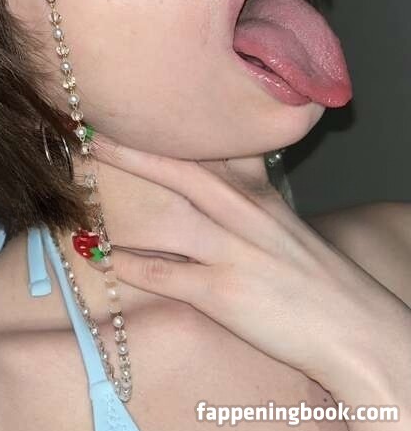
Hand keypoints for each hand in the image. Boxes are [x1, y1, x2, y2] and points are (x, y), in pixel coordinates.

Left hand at [90, 136, 410, 397]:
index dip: (168, 125)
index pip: (209, 146)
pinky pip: (164, 274)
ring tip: (77, 185)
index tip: (131, 105)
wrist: (352, 326)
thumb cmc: (312, 273)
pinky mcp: (221, 292)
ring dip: (120, 200)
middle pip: (180, 169)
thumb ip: (248, 184)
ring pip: (169, 215)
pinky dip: (128, 265)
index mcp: (257, 192)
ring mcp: (231, 251)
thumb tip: (213, 163)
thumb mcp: (281, 217)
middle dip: (131, 148)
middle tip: (87, 128)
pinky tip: (98, 255)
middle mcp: (242, 213)